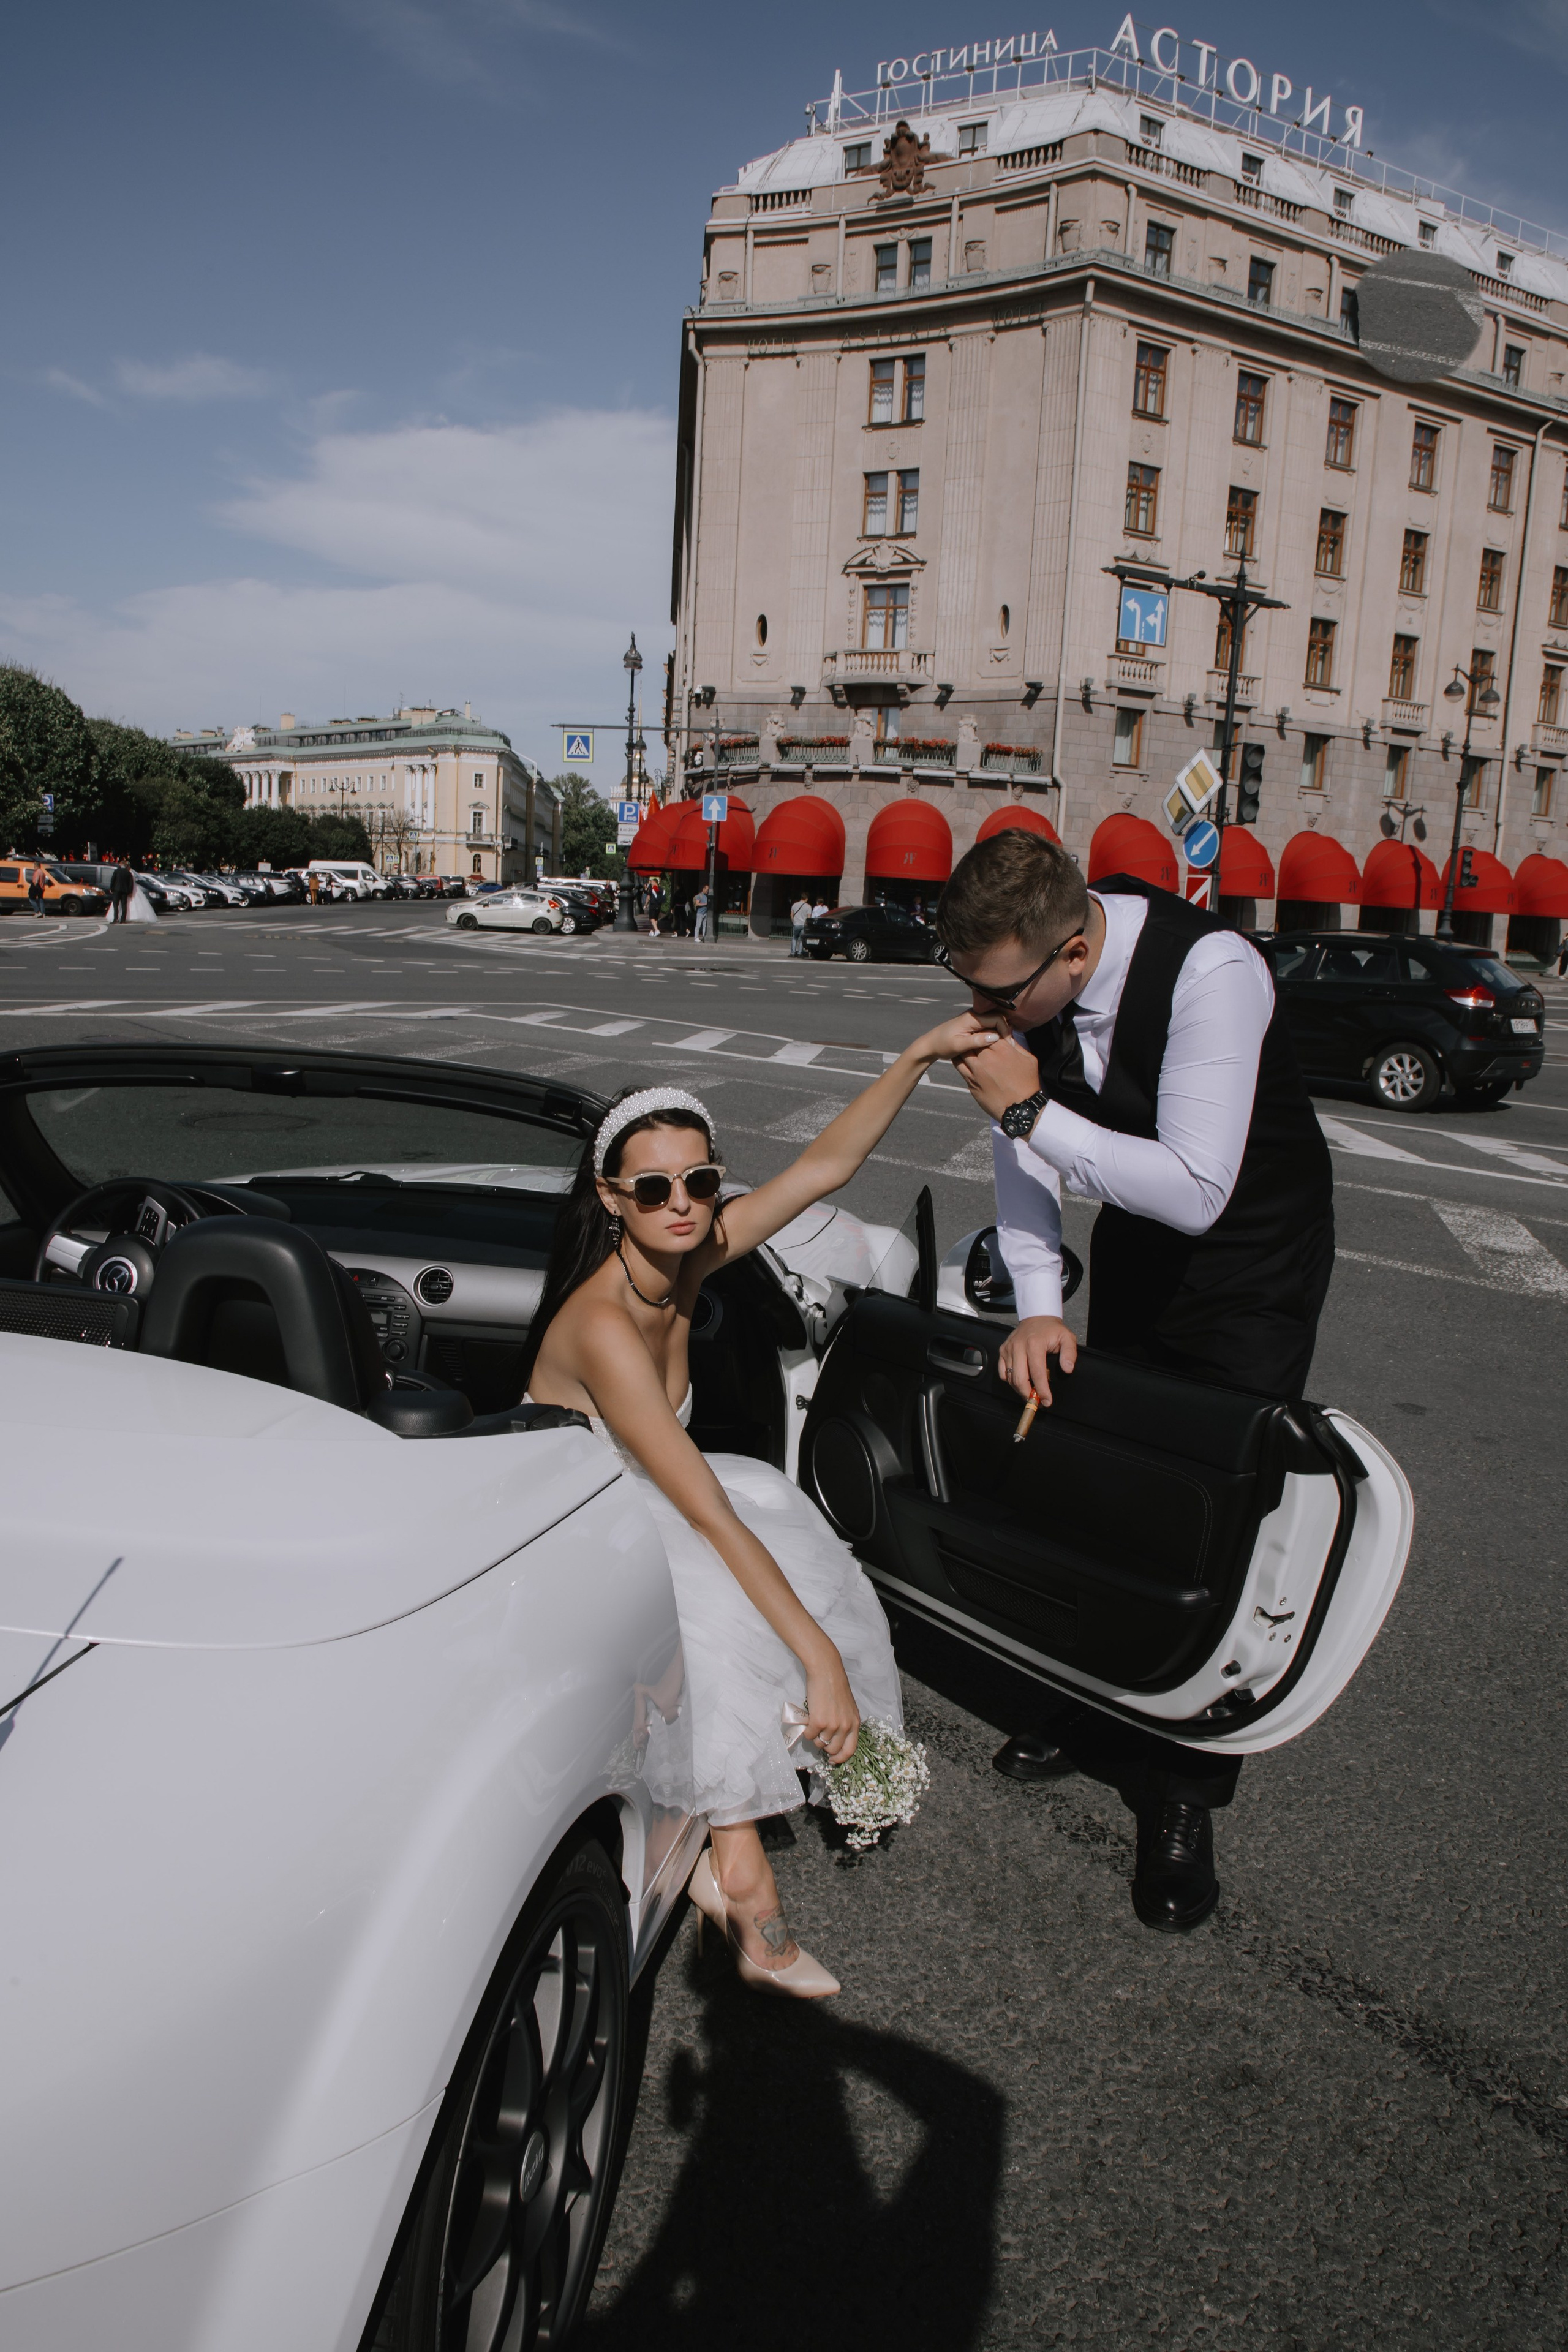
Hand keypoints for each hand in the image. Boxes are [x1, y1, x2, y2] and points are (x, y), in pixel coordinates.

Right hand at [804, 1647, 860, 1764]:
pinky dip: (807, 1731)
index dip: (841, 1758)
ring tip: (814, 1725)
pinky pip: (809, 1735)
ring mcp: (832, 1725)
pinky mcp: (818, 1721)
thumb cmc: (836, 1687)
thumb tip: (834, 1739)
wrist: (826, 1672)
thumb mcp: (848, 1708)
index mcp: (855, 1723)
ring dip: (815, 1737)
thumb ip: (845, 1723)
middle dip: (825, 1747)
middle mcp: (845, 1726)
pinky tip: (808, 1721)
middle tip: (820, 1738)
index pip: (850, 1749)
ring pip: (820, 1743)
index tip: (833, 1760)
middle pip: (833, 1749)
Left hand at [915, 1009, 1006, 1065]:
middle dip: (1005, 1031)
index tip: (1008, 1045)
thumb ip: (976, 1041)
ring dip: (1000, 1033)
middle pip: (998, 1018)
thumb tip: (995, 1037)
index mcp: (972, 1017)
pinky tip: (995, 1045)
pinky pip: (989, 1026)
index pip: (997, 1018)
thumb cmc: (942, 1045)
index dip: (1005, 1030)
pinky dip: (994, 1033)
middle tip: (1010, 1047)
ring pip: (994, 1022)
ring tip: (1005, 1047)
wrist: (930, 1044)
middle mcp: (974, 1014)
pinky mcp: (973, 1024)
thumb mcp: (959, 1045)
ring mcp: (974, 1018)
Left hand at [956, 1032, 1045, 1123]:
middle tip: (976, 1038)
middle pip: (975, 1040)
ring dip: (965, 1047)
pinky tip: (963, 1058)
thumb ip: (1017, 1046)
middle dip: (976, 1038)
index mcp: (1003, 1050)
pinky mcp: (971, 1082)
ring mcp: (977, 1071)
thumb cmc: (1027, 1084)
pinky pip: (960, 1066)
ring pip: (964, 1051)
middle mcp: (987, 1059)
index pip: (990, 1031)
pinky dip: (960, 1060)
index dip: (989, 1031)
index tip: (989, 1034)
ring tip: (967, 1046)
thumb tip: (1008, 1036)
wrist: (1019, 1109)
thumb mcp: (1029, 1060)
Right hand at [997, 1314, 1077, 1404]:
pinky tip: (1020, 1381)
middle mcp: (1018, 1346)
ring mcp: (1008, 1348)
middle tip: (1037, 1402)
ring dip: (1019, 1389)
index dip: (1042, 1390)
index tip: (1047, 1401)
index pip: (1036, 1373)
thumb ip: (1070, 1354)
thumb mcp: (1067, 1338)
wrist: (1037, 1317)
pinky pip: (1002, 1372)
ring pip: (1009, 1377)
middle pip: (1019, 1378)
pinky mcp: (1003, 1350)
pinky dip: (1010, 1380)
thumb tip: (1067, 1369)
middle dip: (1027, 1394)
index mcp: (1034, 1344)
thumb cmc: (1052, 1330)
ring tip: (1030, 1393)